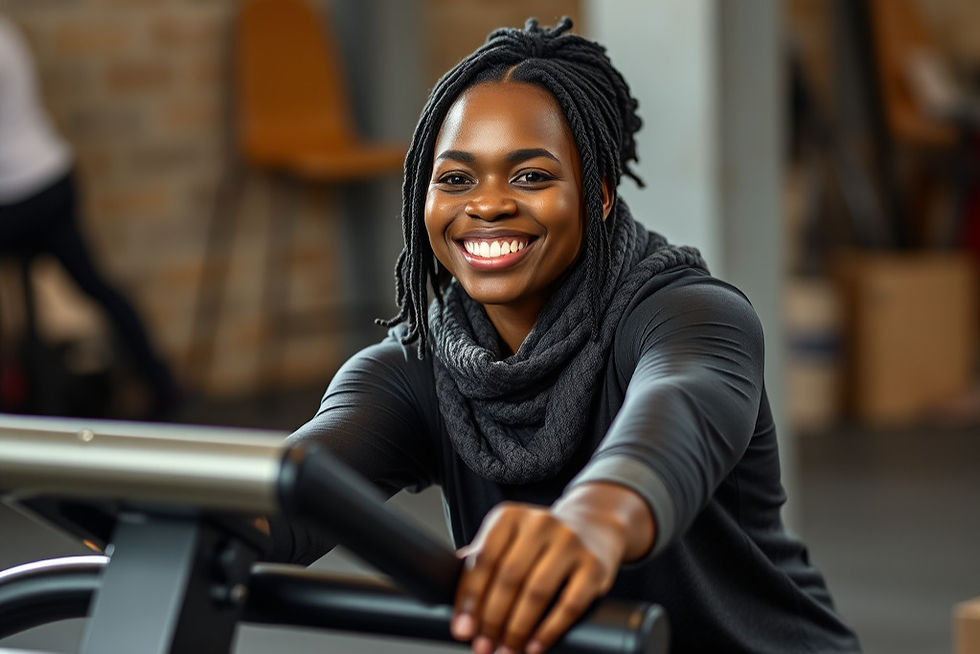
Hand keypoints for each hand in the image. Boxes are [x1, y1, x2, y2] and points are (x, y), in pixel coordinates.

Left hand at [450, 482, 654, 653]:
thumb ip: (484, 562)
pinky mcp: (594, 565)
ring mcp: (570, 542)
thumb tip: (456, 601)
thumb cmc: (540, 542)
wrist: (593, 527)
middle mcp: (540, 523)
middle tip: (482, 647)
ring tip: (506, 651)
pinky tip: (535, 647)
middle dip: (492, 619)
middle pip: (509, 577)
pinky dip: (550, 631)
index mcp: (510, 516)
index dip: (470, 598)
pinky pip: (570, 604)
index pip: (484, 558)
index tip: (462, 629)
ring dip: (517, 629)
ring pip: (537, 592)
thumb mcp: (510, 539)